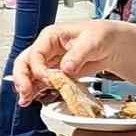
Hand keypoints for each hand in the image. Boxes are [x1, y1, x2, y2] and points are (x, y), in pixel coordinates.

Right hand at [11, 19, 127, 106]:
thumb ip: (78, 54)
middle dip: (22, 77)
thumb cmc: (101, 35)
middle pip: (25, 62)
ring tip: (25, 99)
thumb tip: (66, 67)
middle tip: (26, 91)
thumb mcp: (92, 41)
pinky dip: (34, 91)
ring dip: (26, 87)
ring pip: (29, 74)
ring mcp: (50, 62)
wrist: (112, 45)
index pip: (36, 53)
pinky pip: (40, 82)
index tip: (49, 79)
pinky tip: (30, 99)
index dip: (38, 68)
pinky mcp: (55, 74)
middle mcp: (47, 49)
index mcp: (51, 36)